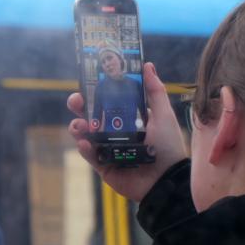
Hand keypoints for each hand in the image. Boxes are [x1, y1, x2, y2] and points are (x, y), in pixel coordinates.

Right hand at [68, 62, 186, 202]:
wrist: (166, 179)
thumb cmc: (167, 146)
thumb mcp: (163, 114)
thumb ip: (155, 90)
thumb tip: (147, 65)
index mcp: (128, 117)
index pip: (107, 100)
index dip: (96, 91)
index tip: (89, 81)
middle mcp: (115, 131)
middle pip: (91, 115)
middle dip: (81, 107)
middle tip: (76, 101)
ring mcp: (107, 148)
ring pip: (85, 133)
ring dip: (78, 127)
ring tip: (80, 126)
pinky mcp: (103, 165)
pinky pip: (89, 154)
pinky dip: (84, 148)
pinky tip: (86, 143)